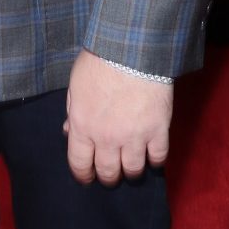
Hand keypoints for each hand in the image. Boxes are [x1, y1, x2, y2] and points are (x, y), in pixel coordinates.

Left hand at [63, 48, 171, 184]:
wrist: (132, 50)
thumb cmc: (99, 62)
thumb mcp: (76, 86)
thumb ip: (73, 112)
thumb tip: (70, 131)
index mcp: (83, 127)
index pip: (79, 164)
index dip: (83, 175)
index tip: (87, 178)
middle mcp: (107, 138)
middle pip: (107, 171)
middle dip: (108, 177)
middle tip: (111, 175)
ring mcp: (134, 136)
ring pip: (133, 169)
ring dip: (131, 172)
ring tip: (132, 168)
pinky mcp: (157, 130)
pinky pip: (158, 156)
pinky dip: (155, 161)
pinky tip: (152, 158)